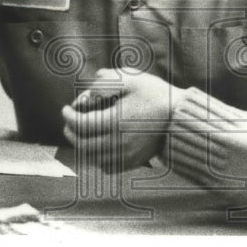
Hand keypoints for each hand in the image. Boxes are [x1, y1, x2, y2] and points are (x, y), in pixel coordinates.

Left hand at [62, 68, 179, 171]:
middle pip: (83, 144)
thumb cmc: (155, 95)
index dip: (69, 116)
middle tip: (68, 122)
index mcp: (115, 122)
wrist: (180, 117)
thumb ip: (106, 81)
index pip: (81, 124)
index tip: (66, 109)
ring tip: (79, 134)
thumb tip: (87, 90)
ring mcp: (126, 156)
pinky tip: (96, 147)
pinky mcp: (133, 162)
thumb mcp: (132, 79)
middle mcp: (118, 143)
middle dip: (71, 132)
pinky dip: (96, 159)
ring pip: (92, 158)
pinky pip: (106, 167)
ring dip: (81, 146)